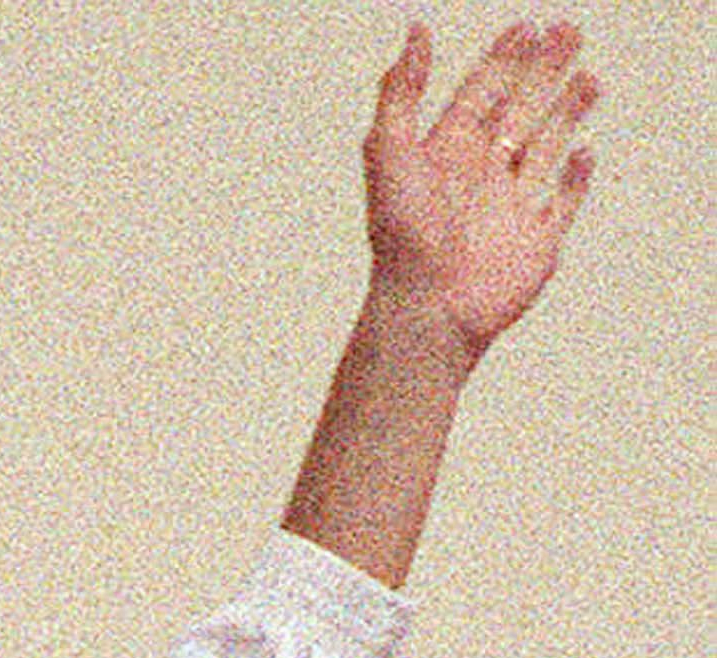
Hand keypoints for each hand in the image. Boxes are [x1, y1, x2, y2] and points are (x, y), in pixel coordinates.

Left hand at [363, 20, 597, 362]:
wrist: (428, 308)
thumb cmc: (402, 236)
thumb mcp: (391, 153)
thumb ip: (402, 93)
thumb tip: (415, 34)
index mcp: (445, 155)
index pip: (479, 95)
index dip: (502, 61)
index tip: (526, 28)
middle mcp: (478, 177)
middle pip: (518, 111)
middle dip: (542, 72)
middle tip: (567, 31)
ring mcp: (509, 208)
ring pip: (544, 147)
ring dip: (566, 112)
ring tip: (588, 79)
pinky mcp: (536, 241)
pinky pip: (562, 203)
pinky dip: (576, 179)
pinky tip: (585, 153)